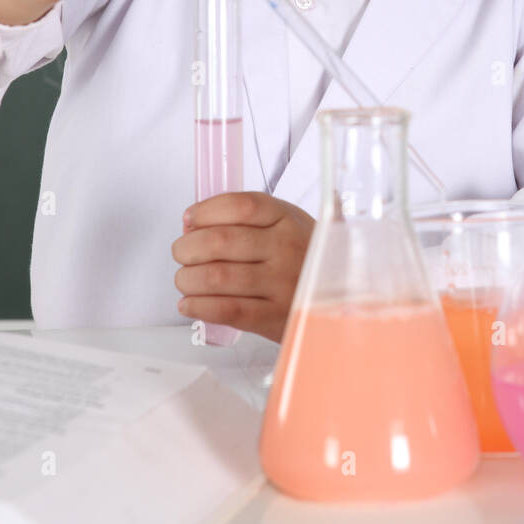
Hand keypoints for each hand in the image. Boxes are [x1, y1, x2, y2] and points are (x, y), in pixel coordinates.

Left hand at [171, 192, 315, 342]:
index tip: (190, 218)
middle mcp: (286, 247)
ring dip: (188, 278)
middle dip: (187, 247)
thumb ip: (248, 217)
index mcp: (288, 218)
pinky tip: (189, 303)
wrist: (342, 296)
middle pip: (220, 241)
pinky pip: (227, 310)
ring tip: (184, 279)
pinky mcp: (274, 317)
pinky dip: (200, 306)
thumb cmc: (304, 256)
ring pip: (217, 277)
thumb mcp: (289, 222)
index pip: (240, 205)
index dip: (205, 211)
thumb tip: (193, 222)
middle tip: (181, 252)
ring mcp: (281, 283)